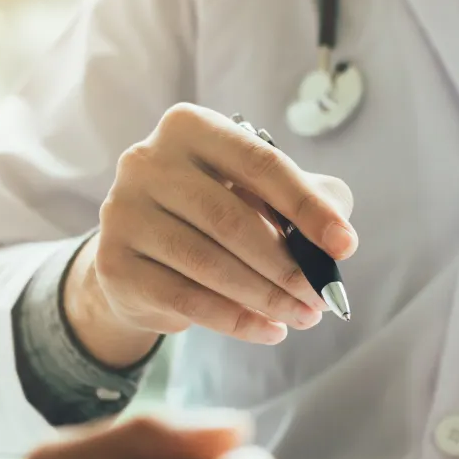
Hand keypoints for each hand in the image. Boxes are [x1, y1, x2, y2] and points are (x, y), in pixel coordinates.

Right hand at [65, 103, 358, 366]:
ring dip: (267, 298)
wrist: (140, 254)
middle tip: (322, 296)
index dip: (308, 207)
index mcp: (189, 127)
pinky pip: (187, 300)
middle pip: (233, 220)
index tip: (345, 246)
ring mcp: (123, 211)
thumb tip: (338, 238)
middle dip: (288, 266)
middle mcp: (147, 161)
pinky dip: (237, 321)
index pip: (260, 164)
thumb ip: (306, 199)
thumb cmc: (211, 214)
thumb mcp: (259, 193)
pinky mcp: (113, 263)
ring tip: (304, 316)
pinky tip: (270, 331)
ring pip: (209, 264)